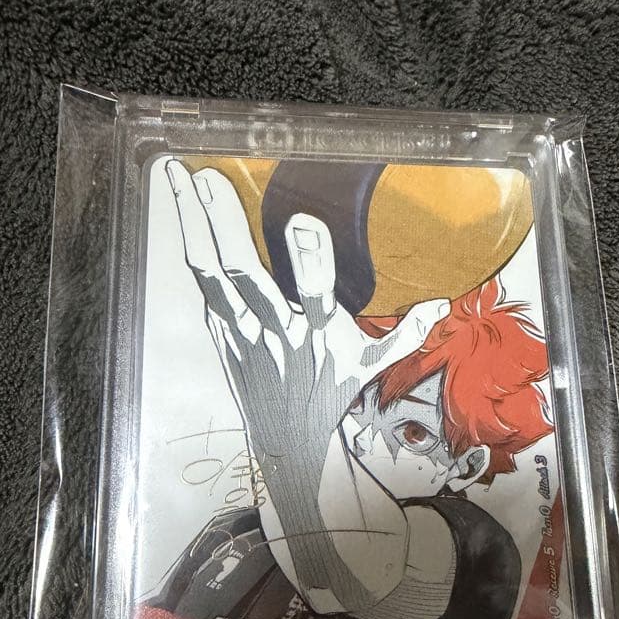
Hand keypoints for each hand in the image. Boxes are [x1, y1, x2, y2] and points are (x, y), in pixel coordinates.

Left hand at [166, 159, 448, 463]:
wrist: (285, 442)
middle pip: (244, 276)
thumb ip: (405, 333)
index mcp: (318, 335)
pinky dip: (192, 242)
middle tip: (208, 179)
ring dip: (192, 224)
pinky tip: (179, 205)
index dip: (311, 259)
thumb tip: (441, 304)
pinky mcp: (221, 331)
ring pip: (211, 274)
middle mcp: (275, 331)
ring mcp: (241, 331)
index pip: (317, 295)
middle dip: (225, 225)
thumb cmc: (330, 393)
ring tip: (177, 175)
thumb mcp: (371, 365)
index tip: (303, 218)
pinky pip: (204, 282)